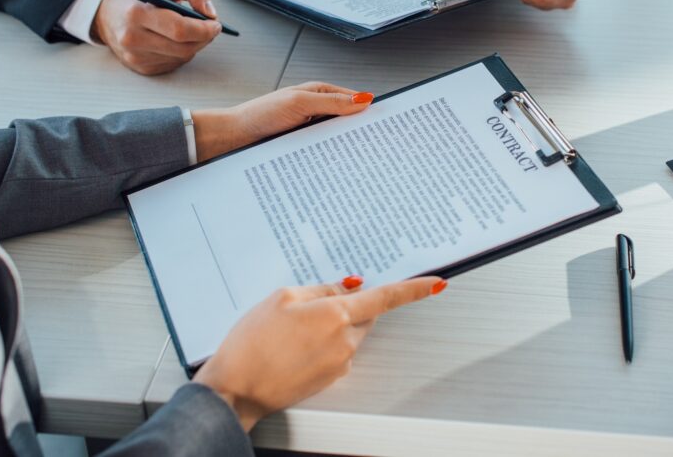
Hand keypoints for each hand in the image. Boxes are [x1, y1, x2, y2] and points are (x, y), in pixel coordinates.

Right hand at [92, 0, 221, 74]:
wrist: (107, 12)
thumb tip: (210, 12)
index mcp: (137, 13)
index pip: (180, 30)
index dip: (204, 29)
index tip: (215, 23)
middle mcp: (132, 38)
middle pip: (184, 47)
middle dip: (204, 37)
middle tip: (210, 27)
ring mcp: (135, 56)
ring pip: (182, 57)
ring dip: (194, 44)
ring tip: (189, 29)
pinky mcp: (140, 68)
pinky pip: (174, 63)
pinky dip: (182, 52)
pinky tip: (174, 39)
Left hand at [191, 82, 374, 161]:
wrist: (233, 138)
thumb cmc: (260, 115)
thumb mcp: (300, 104)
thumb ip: (331, 102)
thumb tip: (362, 100)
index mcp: (319, 93)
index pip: (354, 100)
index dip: (370, 110)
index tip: (387, 122)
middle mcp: (317, 111)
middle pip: (348, 121)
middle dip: (361, 132)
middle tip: (379, 146)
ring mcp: (310, 130)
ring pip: (337, 138)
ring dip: (345, 148)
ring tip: (361, 160)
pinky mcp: (303, 147)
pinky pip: (324, 151)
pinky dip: (331, 157)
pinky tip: (338, 166)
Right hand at [193, 275, 446, 430]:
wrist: (235, 389)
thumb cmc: (251, 343)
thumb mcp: (282, 298)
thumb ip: (321, 288)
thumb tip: (349, 287)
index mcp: (335, 314)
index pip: (386, 298)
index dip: (415, 289)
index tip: (437, 283)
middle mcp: (345, 341)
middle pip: (364, 314)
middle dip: (347, 305)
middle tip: (307, 306)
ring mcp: (340, 363)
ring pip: (350, 333)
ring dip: (332, 325)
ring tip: (291, 331)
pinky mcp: (332, 378)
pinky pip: (337, 351)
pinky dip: (322, 344)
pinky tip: (292, 347)